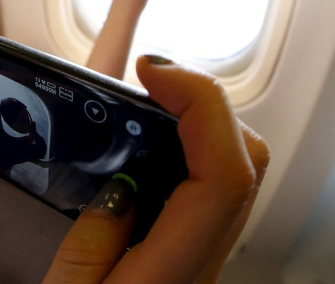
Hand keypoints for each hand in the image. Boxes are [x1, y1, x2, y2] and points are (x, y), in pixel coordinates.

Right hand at [44, 54, 269, 282]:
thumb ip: (91, 244)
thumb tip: (121, 185)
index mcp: (172, 276)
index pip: (223, 174)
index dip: (200, 101)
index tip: (152, 70)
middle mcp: (202, 266)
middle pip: (243, 160)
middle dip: (203, 100)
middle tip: (151, 79)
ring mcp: (205, 258)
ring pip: (235, 168)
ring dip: (199, 118)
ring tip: (148, 99)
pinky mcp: (194, 252)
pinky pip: (211, 185)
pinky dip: (190, 145)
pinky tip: (148, 140)